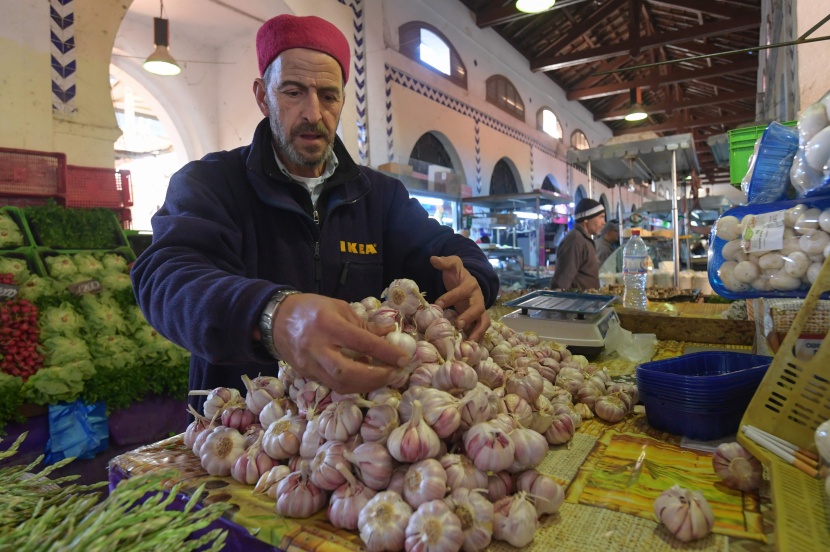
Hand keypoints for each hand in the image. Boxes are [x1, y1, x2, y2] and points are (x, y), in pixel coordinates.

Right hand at [271, 294, 408, 393]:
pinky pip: (332, 385)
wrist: (274, 319)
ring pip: (339, 384)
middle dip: (374, 377)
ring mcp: (309, 364)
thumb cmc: (310, 308)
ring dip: (365, 385)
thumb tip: (388, 334)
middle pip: (347, 372)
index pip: (361, 341)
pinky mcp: (306, 374)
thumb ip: (363, 323)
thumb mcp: (338, 307)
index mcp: (327, 324)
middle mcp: (317, 347)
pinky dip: (352, 385)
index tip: (403, 358)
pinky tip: (365, 380)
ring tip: (383, 379)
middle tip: (394, 374)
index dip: (385, 352)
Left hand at [430, 255, 489, 341]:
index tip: (438, 304)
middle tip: (458, 324)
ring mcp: (480, 310)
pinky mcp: (478, 319)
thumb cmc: (458, 275)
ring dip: (477, 332)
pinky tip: (469, 348)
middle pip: (478, 308)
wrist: (467, 282)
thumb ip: (445, 262)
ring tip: (468, 342)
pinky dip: (476, 338)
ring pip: (483, 321)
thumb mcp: (452, 265)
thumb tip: (433, 259)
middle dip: (469, 316)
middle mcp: (478, 298)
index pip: (461, 291)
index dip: (450, 297)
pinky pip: (480, 330)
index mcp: (470, 284)